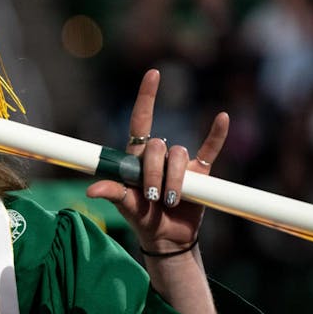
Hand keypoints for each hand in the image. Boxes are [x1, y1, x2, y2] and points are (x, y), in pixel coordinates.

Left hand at [86, 69, 228, 253]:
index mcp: (137, 157)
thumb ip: (112, 193)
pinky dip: (217, 135)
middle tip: (153, 196)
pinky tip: (222, 118)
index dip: (147, 97)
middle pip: (159, 146)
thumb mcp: (125, 206)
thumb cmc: (141, 219)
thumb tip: (91, 190)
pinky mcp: (200, 175)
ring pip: (180, 156)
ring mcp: (180, 164)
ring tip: (170, 201)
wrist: (167, 239)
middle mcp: (159, 156)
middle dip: (154, 171)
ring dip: (175, 179)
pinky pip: (210, 150)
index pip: (141, 120)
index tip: (154, 73)